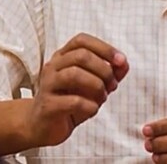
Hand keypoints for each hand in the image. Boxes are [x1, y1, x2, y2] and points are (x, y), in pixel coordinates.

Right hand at [29, 32, 128, 146]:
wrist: (42, 126)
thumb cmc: (68, 101)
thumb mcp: (92, 86)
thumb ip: (109, 74)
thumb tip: (124, 64)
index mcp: (62, 57)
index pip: (82, 40)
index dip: (104, 48)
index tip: (121, 61)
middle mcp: (53, 67)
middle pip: (81, 55)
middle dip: (104, 69)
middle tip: (112, 84)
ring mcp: (48, 85)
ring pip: (74, 74)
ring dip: (96, 85)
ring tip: (103, 97)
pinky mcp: (47, 106)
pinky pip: (72, 101)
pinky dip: (90, 105)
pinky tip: (92, 109)